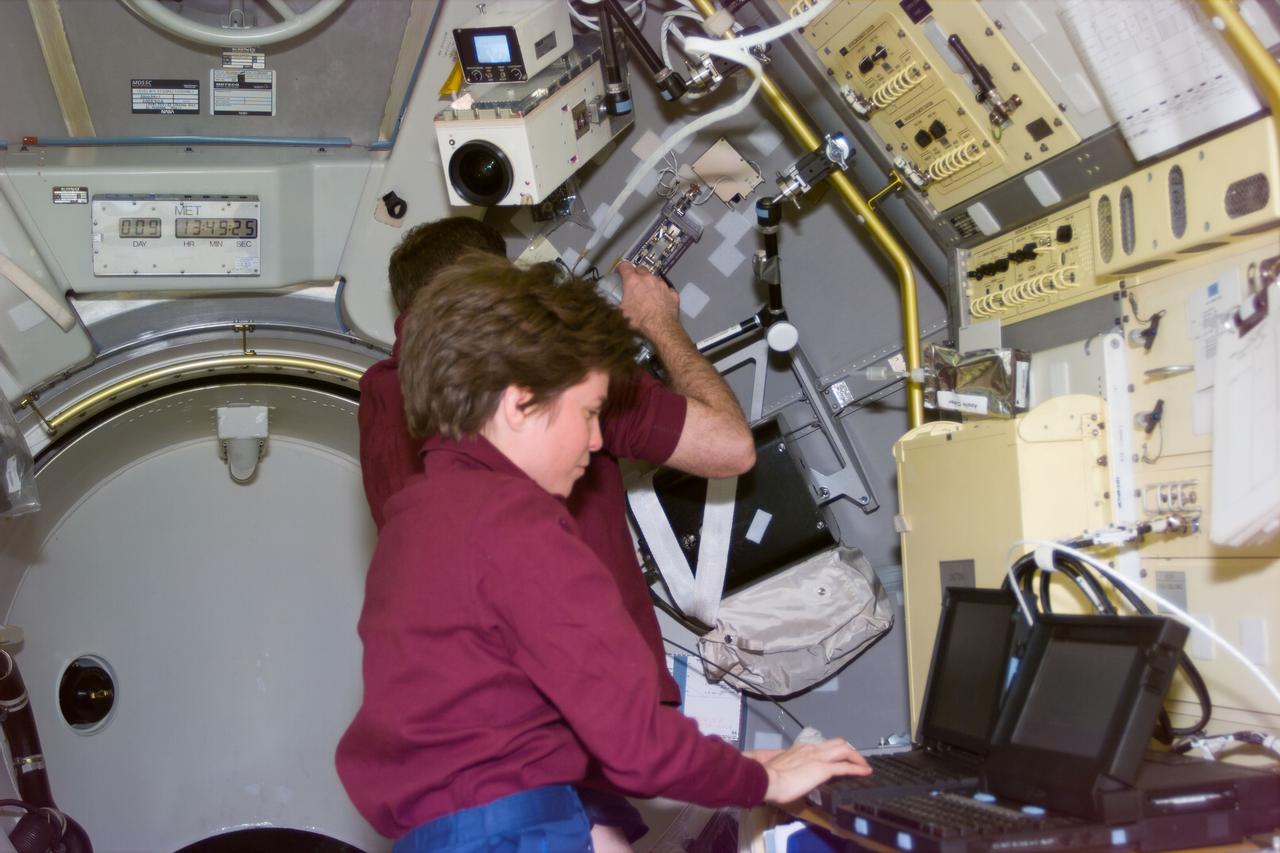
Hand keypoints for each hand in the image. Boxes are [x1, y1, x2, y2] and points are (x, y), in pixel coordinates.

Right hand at [617, 261, 679, 339]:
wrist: (660, 328)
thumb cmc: (640, 321)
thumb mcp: (621, 313)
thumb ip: (616, 304)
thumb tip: (610, 306)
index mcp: (633, 281)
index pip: (624, 266)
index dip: (621, 268)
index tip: (620, 272)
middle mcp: (648, 279)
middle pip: (641, 269)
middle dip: (637, 275)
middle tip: (634, 285)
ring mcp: (662, 284)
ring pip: (655, 278)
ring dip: (650, 284)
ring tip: (648, 296)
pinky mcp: (672, 292)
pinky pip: (666, 289)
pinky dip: (663, 293)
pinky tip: (660, 302)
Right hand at [745, 738, 871, 806]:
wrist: (765, 779)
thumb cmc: (767, 776)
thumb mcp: (777, 766)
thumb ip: (785, 764)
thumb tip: (784, 770)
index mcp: (800, 748)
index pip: (822, 746)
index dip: (833, 750)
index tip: (838, 757)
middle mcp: (811, 749)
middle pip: (837, 743)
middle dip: (849, 750)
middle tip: (856, 760)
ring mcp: (818, 757)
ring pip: (844, 750)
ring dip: (856, 757)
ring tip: (864, 766)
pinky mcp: (823, 769)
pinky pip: (845, 767)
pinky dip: (857, 768)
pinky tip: (865, 772)